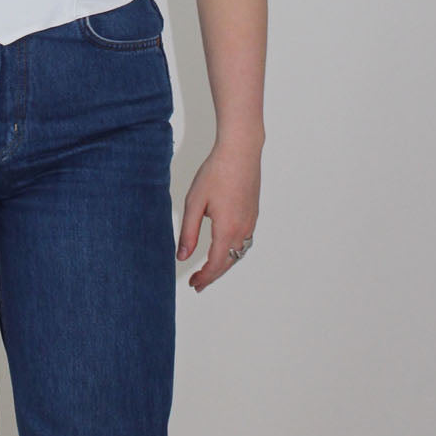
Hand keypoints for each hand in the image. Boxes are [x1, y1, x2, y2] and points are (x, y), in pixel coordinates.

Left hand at [176, 141, 260, 291]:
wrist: (240, 151)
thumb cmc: (216, 172)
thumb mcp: (195, 202)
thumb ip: (188, 232)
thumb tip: (182, 256)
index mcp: (227, 229)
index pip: (215, 264)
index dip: (204, 277)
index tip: (193, 284)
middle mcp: (242, 229)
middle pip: (229, 262)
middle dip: (213, 275)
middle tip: (198, 283)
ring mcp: (250, 221)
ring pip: (238, 252)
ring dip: (224, 263)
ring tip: (209, 268)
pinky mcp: (253, 213)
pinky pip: (244, 240)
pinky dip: (233, 250)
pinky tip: (224, 246)